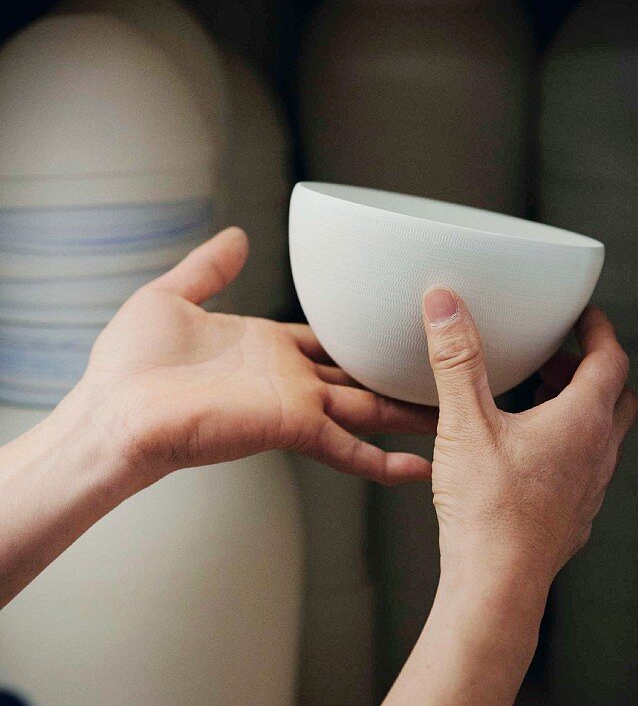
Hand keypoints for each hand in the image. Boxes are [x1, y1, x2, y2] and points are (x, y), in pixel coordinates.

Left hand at [77, 229, 434, 484]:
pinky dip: (382, 462)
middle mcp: (286, 377)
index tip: (394, 328)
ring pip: (368, 407)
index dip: (359, 334)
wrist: (113, 414)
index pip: (326, 339)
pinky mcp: (290, 426)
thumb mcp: (170, 297)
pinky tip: (419, 469)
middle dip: (399, 375)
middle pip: (359, 375)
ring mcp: (293, 404)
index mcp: (264, 346)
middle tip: (446, 369)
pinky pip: (347, 447)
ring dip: (409, 414)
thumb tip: (236, 236)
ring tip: (456, 414)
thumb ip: (208, 269)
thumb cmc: (128, 366)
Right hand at [421, 290, 637, 592]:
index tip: (584, 316)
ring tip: (533, 400)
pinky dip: (564, 447)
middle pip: (615, 395)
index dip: (598, 330)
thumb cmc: (488, 511)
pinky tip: (524, 454)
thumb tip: (447, 307)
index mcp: (582, 421)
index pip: (610, 359)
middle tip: (553, 357)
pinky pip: (583, 469)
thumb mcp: (465, 422)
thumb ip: (457, 359)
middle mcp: (597, 453)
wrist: (497, 584)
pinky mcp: (574, 516)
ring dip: (576, 409)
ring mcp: (590, 488)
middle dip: (588, 369)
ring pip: (600, 435)